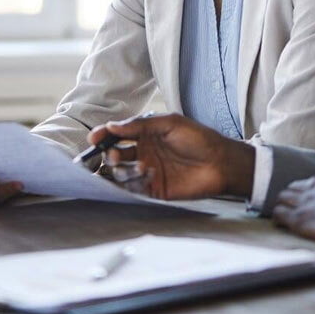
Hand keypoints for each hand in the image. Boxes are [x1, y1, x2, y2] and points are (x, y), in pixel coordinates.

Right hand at [88, 113, 254, 200]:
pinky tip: (151, 175)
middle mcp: (142, 153)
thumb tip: (112, 126)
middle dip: (110, 156)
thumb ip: (140, 124)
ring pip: (121, 174)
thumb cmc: (198, 138)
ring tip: (143, 166)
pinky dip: (135, 183)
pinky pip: (134, 189)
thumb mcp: (169, 123)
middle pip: (113, 157)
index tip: (94, 139)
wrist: (220, 162)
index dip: (103, 137)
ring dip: (125, 170)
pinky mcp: (153, 190)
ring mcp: (146, 172)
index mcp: (144, 135)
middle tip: (115, 156)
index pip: (116, 136)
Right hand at [271, 168, 314, 240]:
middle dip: (285, 200)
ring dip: (299, 189)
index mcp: (299, 218)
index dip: (280, 215)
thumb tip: (294, 224)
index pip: (278, 212)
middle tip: (290, 206)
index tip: (282, 218)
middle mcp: (304, 198)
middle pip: (284, 195)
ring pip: (299, 183)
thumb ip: (303, 228)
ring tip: (306, 195)